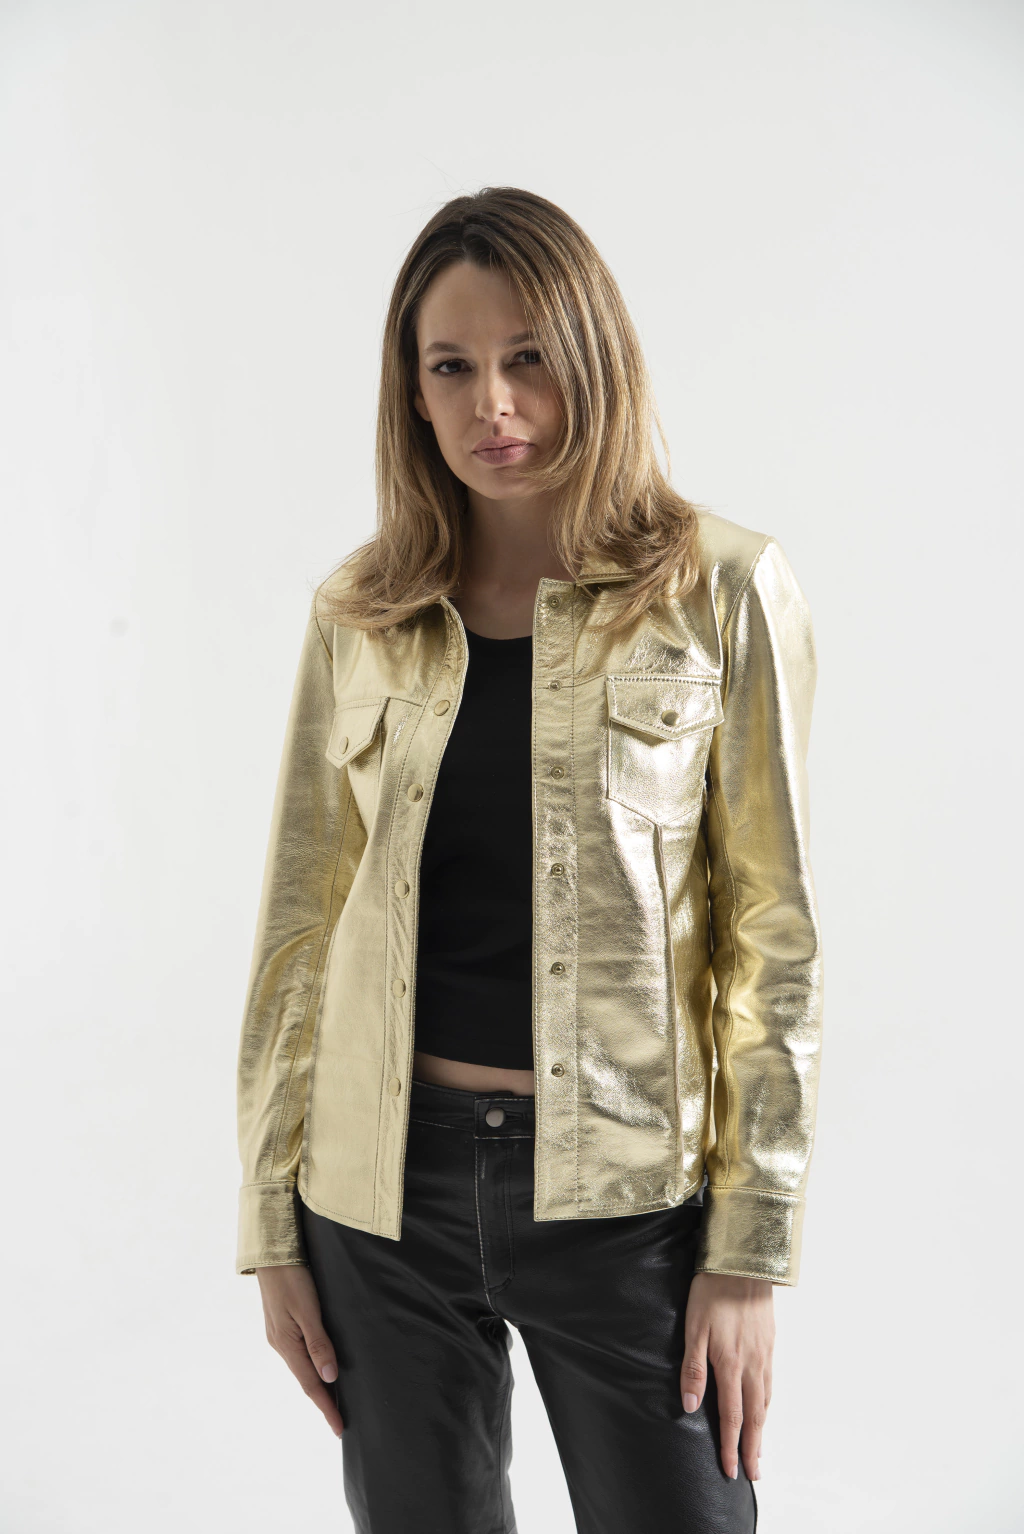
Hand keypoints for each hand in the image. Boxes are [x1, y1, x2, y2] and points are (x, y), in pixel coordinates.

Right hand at [256, 1264, 343, 1436]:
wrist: (272, 1254)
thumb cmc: (292, 1278)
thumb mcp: (307, 1310)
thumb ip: (318, 1342)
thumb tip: (329, 1377)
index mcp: (286, 1345)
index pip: (311, 1385)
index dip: (326, 1407)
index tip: (339, 1429)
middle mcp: (280, 1345)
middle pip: (305, 1380)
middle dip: (322, 1402)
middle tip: (340, 1421)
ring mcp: (279, 1336)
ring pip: (302, 1368)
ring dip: (317, 1386)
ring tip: (334, 1401)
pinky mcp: (281, 1326)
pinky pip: (299, 1355)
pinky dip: (311, 1368)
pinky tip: (320, 1368)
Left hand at [681, 1271, 773, 1480]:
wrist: (744, 1262)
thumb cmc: (712, 1292)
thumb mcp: (693, 1328)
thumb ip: (693, 1369)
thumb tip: (688, 1405)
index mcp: (730, 1364)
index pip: (732, 1416)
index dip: (731, 1446)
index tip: (731, 1471)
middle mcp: (752, 1364)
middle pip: (755, 1416)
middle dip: (753, 1448)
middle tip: (754, 1474)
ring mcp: (765, 1353)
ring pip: (766, 1400)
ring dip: (763, 1428)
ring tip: (760, 1448)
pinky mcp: (770, 1341)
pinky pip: (771, 1381)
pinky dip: (769, 1402)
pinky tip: (765, 1405)